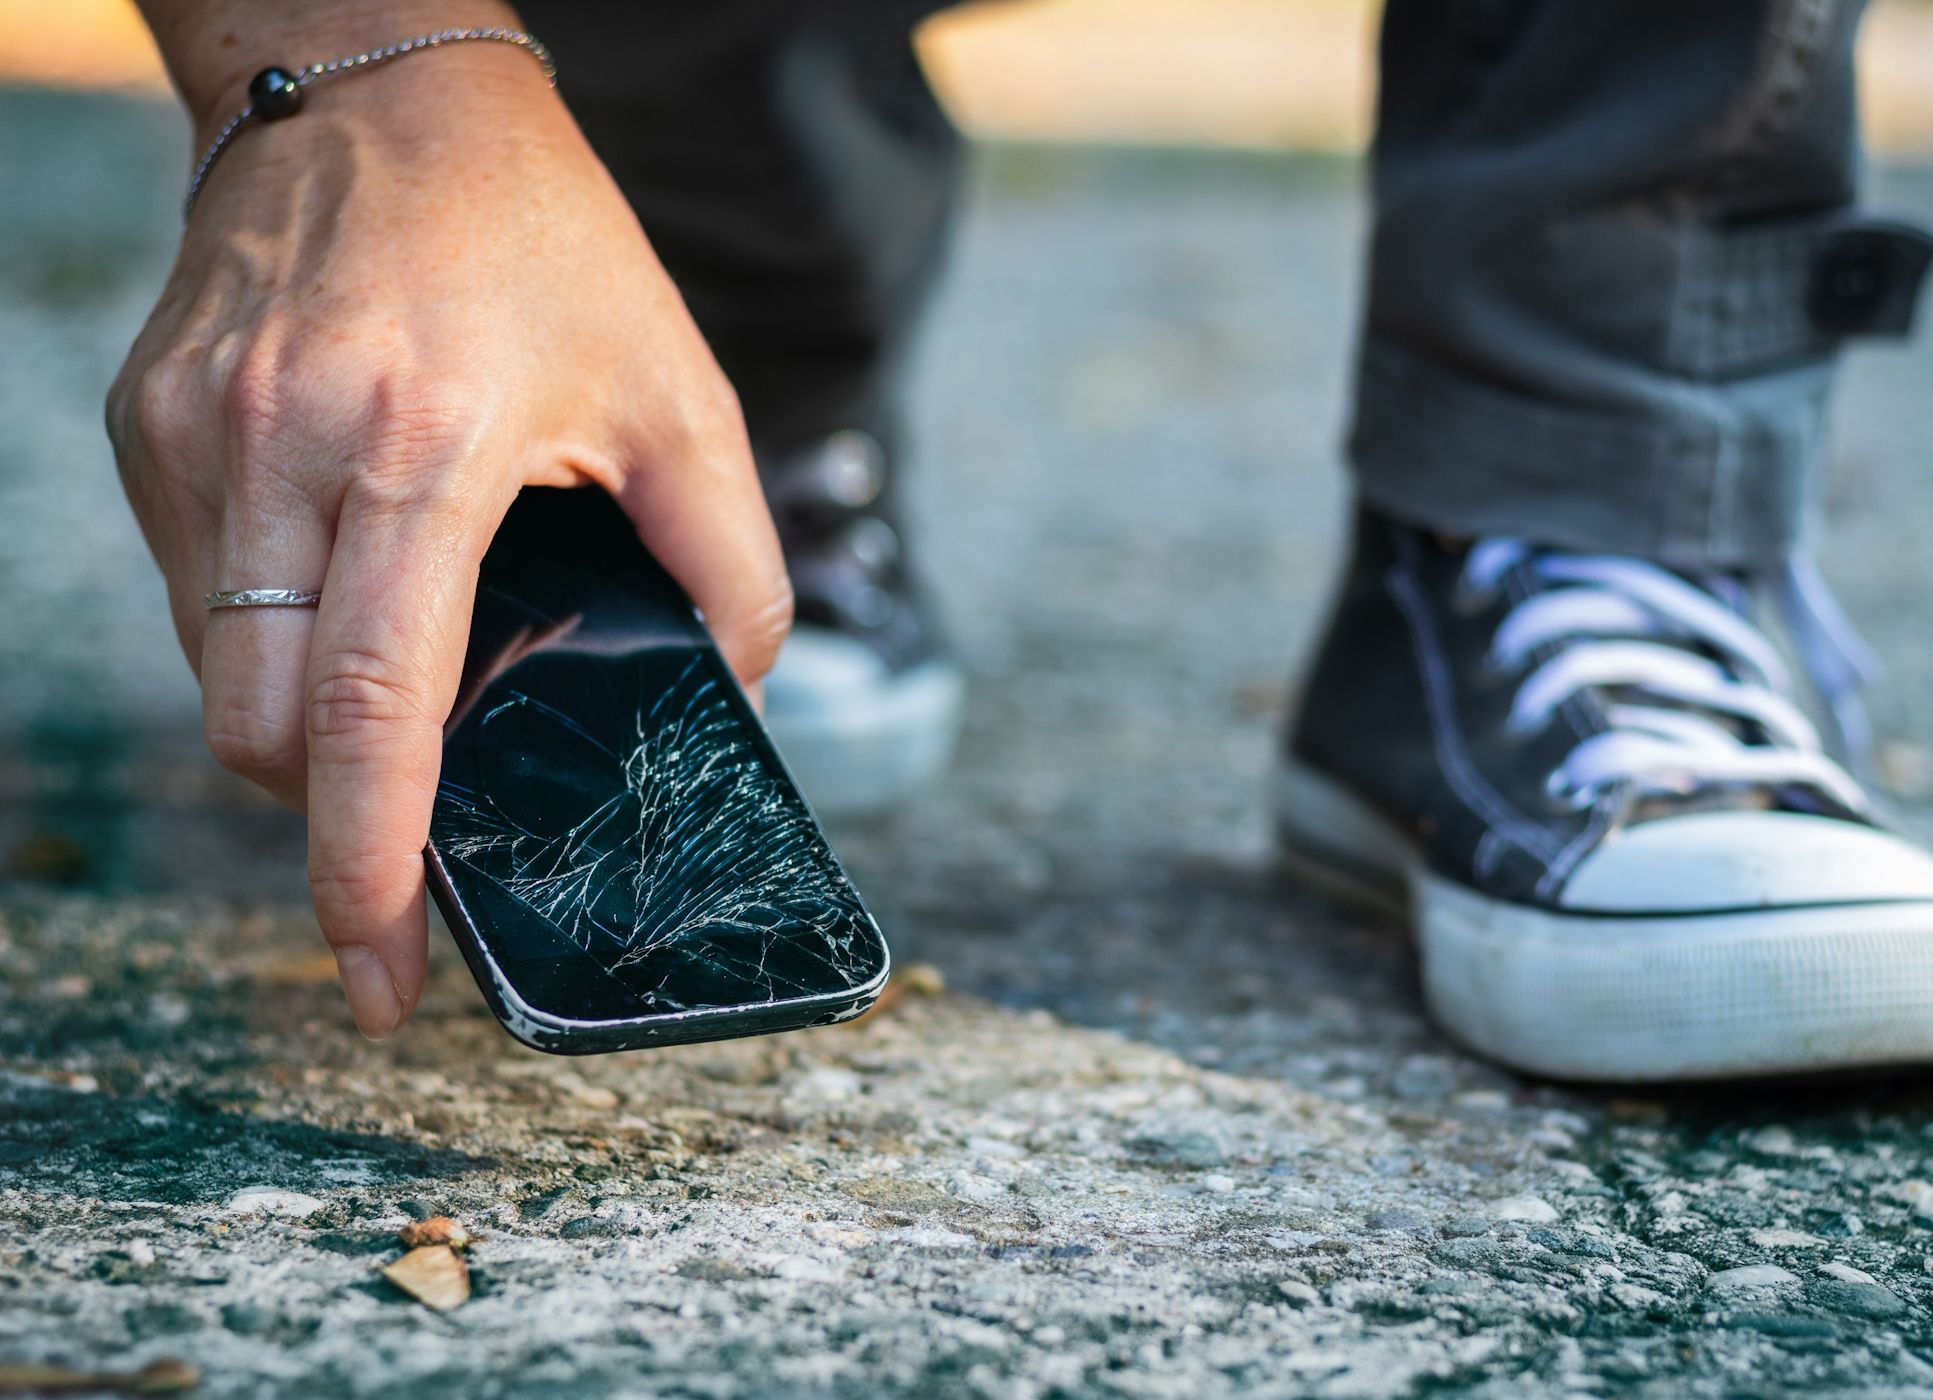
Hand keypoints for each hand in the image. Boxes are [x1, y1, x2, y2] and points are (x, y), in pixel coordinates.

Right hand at [106, 39, 790, 1037]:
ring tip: (384, 704)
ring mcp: (194, 433)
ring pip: (214, 671)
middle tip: (399, 848)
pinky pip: (191, 592)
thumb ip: (730, 554)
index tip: (380, 968)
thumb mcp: (680, 387)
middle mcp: (282, 448)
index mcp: (422, 453)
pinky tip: (338, 600)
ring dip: (293, 729)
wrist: (378, 86)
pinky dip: (259, 639)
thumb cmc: (543, 238)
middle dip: (326, 817)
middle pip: (260, 729)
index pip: (367, 709)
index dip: (368, 864)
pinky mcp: (148, 418)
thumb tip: (736, 688)